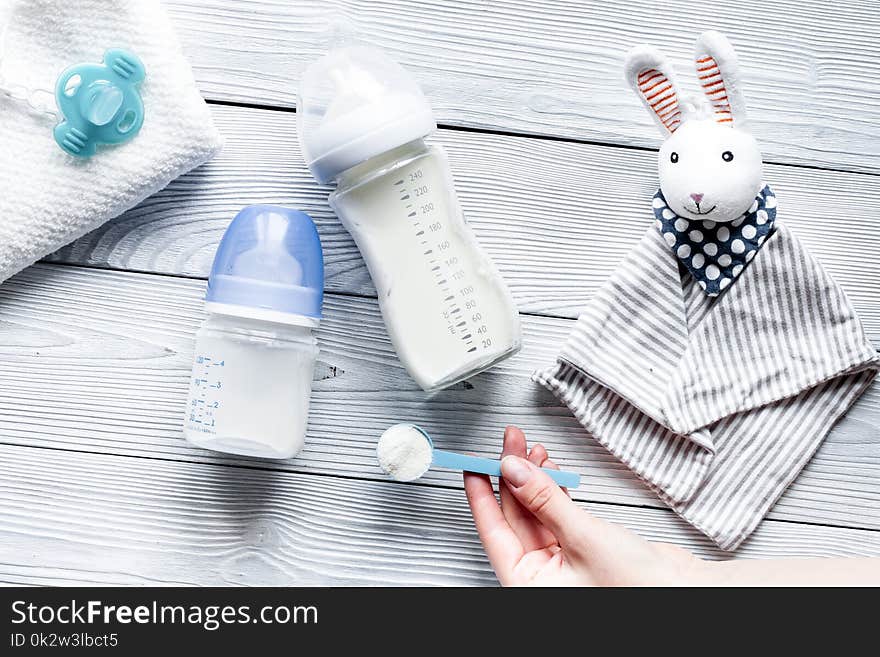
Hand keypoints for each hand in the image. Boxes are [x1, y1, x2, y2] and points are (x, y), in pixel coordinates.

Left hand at [463, 425, 706, 585]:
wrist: (690, 592)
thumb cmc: (642, 589)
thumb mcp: (583, 537)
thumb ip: (544, 500)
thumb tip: (512, 470)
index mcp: (528, 584)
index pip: (493, 532)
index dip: (480, 495)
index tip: (471, 465)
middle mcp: (540, 575)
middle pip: (514, 516)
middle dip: (511, 476)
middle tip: (508, 442)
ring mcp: (560, 562)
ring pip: (534, 512)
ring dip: (533, 479)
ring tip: (530, 447)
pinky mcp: (580, 548)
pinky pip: (555, 514)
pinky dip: (552, 490)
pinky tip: (548, 468)